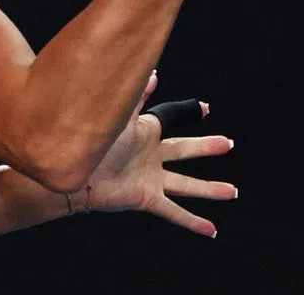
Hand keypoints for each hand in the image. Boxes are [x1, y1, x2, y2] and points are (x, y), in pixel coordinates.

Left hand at [83, 71, 236, 237]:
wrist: (71, 174)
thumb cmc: (89, 140)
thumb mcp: (119, 118)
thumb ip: (136, 99)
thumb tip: (154, 73)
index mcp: (146, 131)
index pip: (172, 117)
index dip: (189, 112)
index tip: (206, 109)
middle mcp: (151, 155)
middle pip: (184, 149)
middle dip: (206, 147)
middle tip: (228, 144)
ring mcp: (151, 178)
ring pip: (186, 184)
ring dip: (209, 189)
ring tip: (231, 192)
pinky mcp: (146, 198)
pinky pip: (174, 211)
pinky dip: (192, 221)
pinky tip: (211, 230)